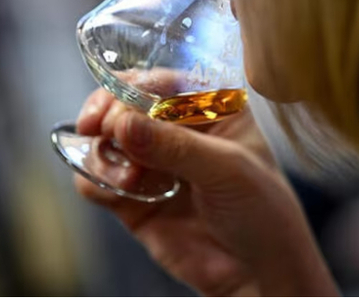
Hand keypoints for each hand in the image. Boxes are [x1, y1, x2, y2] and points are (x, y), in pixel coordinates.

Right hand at [75, 89, 338, 295]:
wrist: (258, 275)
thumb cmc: (263, 212)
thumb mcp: (228, 170)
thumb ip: (176, 146)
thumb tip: (124, 124)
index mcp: (209, 108)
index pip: (161, 82)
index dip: (131, 89)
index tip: (111, 110)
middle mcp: (177, 130)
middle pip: (123, 105)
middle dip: (108, 116)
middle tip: (102, 132)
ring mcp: (152, 163)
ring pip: (104, 141)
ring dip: (104, 154)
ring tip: (129, 179)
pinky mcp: (133, 197)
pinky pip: (97, 178)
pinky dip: (95, 180)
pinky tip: (118, 191)